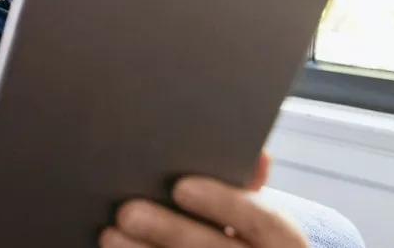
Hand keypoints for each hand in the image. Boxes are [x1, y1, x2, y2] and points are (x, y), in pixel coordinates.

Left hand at [101, 152, 306, 247]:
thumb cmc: (241, 238)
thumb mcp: (254, 218)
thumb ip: (246, 189)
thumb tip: (258, 155)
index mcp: (283, 242)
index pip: (265, 222)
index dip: (225, 203)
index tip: (181, 187)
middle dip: (171, 231)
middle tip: (128, 211)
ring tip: (110, 234)